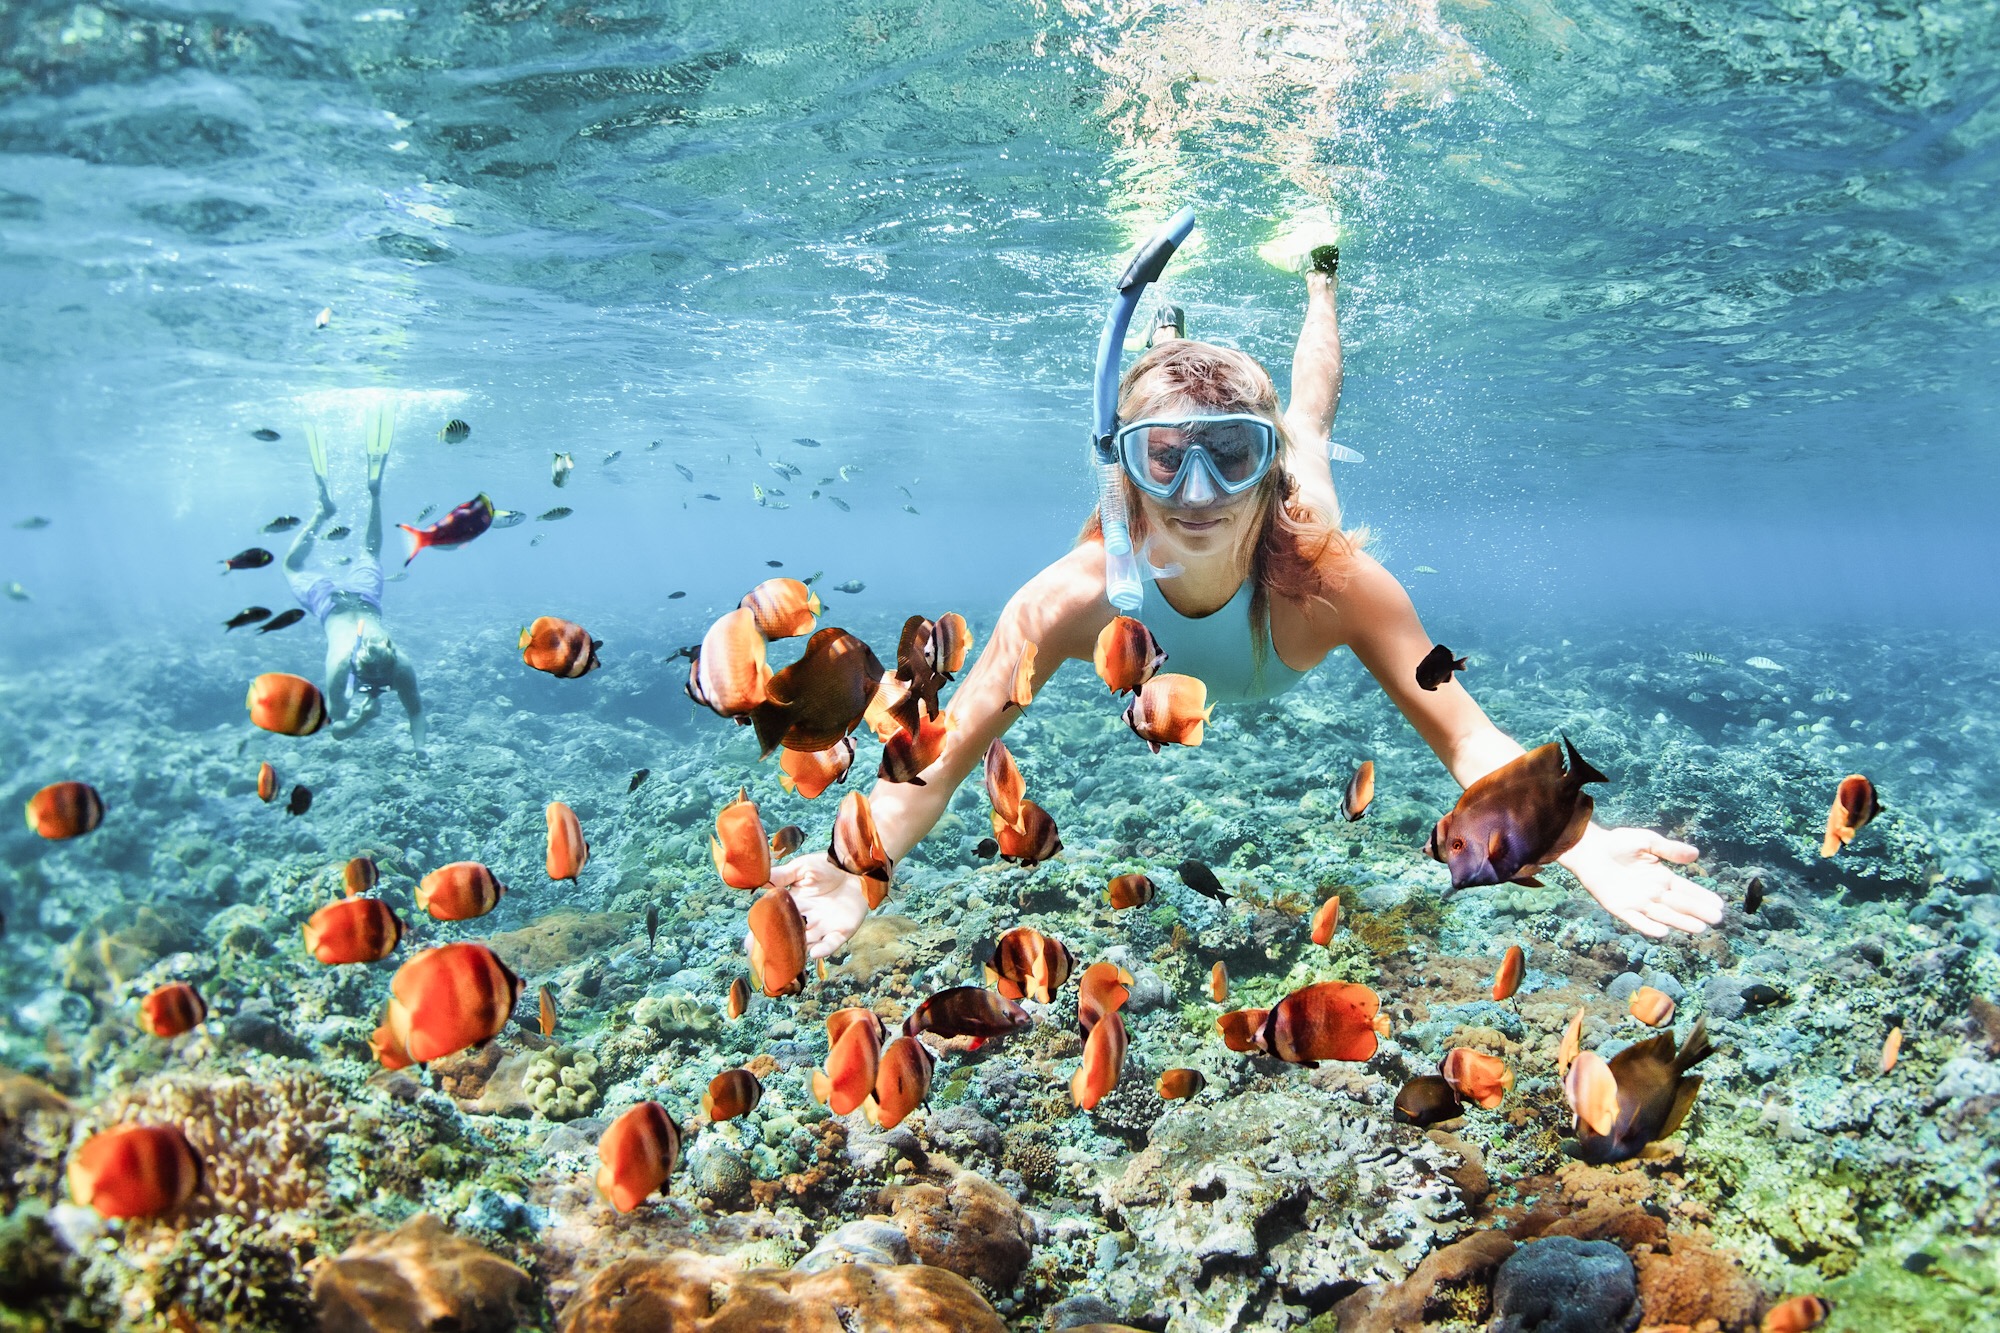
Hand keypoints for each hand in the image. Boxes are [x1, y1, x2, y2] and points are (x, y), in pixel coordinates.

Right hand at [757, 852, 869, 960]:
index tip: (750, 943)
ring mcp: (824, 927)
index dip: (764, 932)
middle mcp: (808, 919)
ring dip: (797, 951)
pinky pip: (831, 944)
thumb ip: (782, 875)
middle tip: (762, 958)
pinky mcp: (842, 931)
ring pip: (807, 944)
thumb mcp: (803, 867)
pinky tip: (814, 953)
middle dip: (776, 947)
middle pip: (789, 937)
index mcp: (796, 904)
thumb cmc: (829, 865)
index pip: (777, 921)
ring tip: (786, 957)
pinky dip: (823, 950)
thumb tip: (758, 881)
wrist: (856, 866)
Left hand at [1562, 827, 1724, 938]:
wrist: (1588, 848)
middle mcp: (1652, 892)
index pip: (1687, 890)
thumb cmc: (1617, 843)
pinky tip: (1663, 932)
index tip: (1719, 905)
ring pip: (1663, 915)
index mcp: (1661, 877)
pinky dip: (1648, 927)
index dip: (1702, 897)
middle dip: (1698, 912)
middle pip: (1679, 904)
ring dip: (1681, 922)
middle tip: (1716, 919)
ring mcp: (1637, 902)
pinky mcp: (1619, 908)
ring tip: (1699, 928)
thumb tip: (1696, 854)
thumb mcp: (1647, 841)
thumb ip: (1669, 849)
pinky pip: (1636, 920)